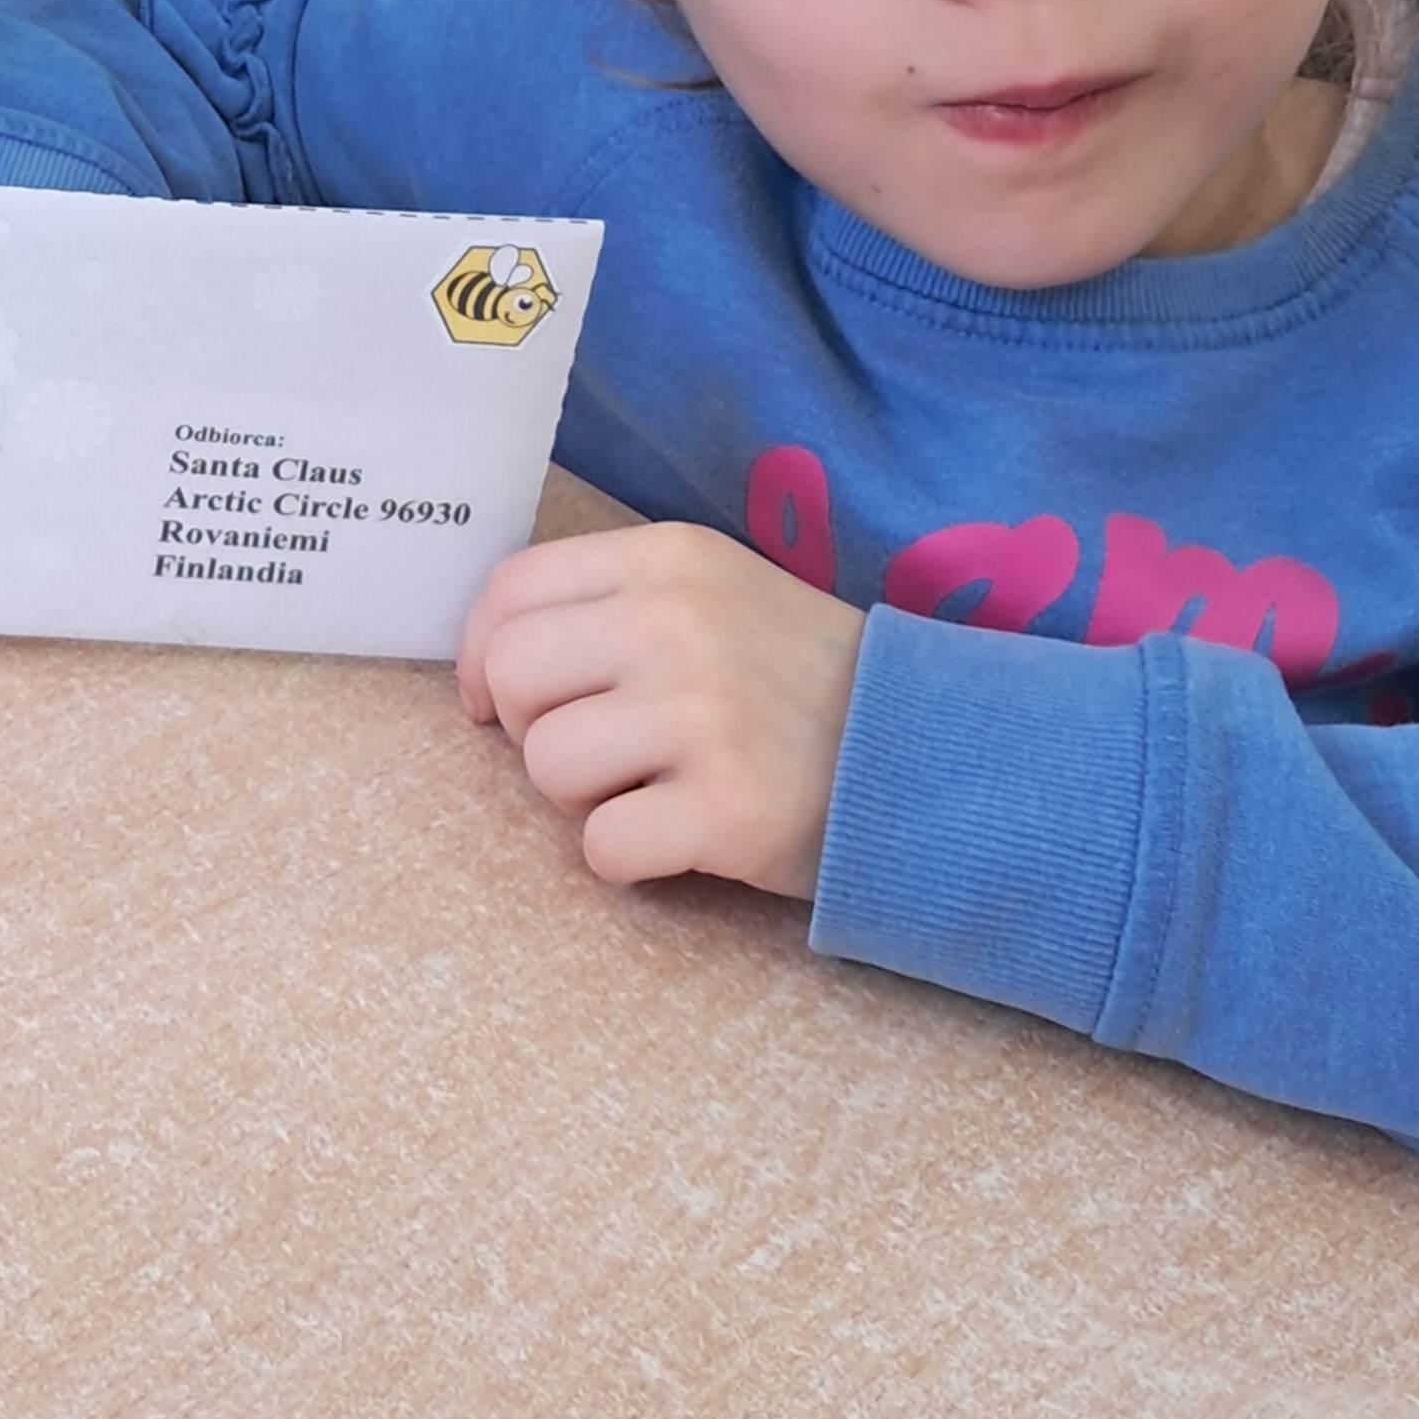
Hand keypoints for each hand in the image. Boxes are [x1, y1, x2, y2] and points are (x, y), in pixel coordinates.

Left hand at [457, 523, 863, 897]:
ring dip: (584, 799)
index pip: (512, 590)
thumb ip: (612, 607)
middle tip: (598, 753)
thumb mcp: (718, 596)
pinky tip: (683, 836)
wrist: (937, 753)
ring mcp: (704, 713)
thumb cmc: (803, 682)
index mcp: (671, 559)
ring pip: (546, 767)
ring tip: (656, 789)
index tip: (496, 703)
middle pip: (513, 677)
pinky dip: (629, 859)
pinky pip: (602, 848)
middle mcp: (678, 621)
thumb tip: (485, 668)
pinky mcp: (727, 808)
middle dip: (530, 730)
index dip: (481, 655)